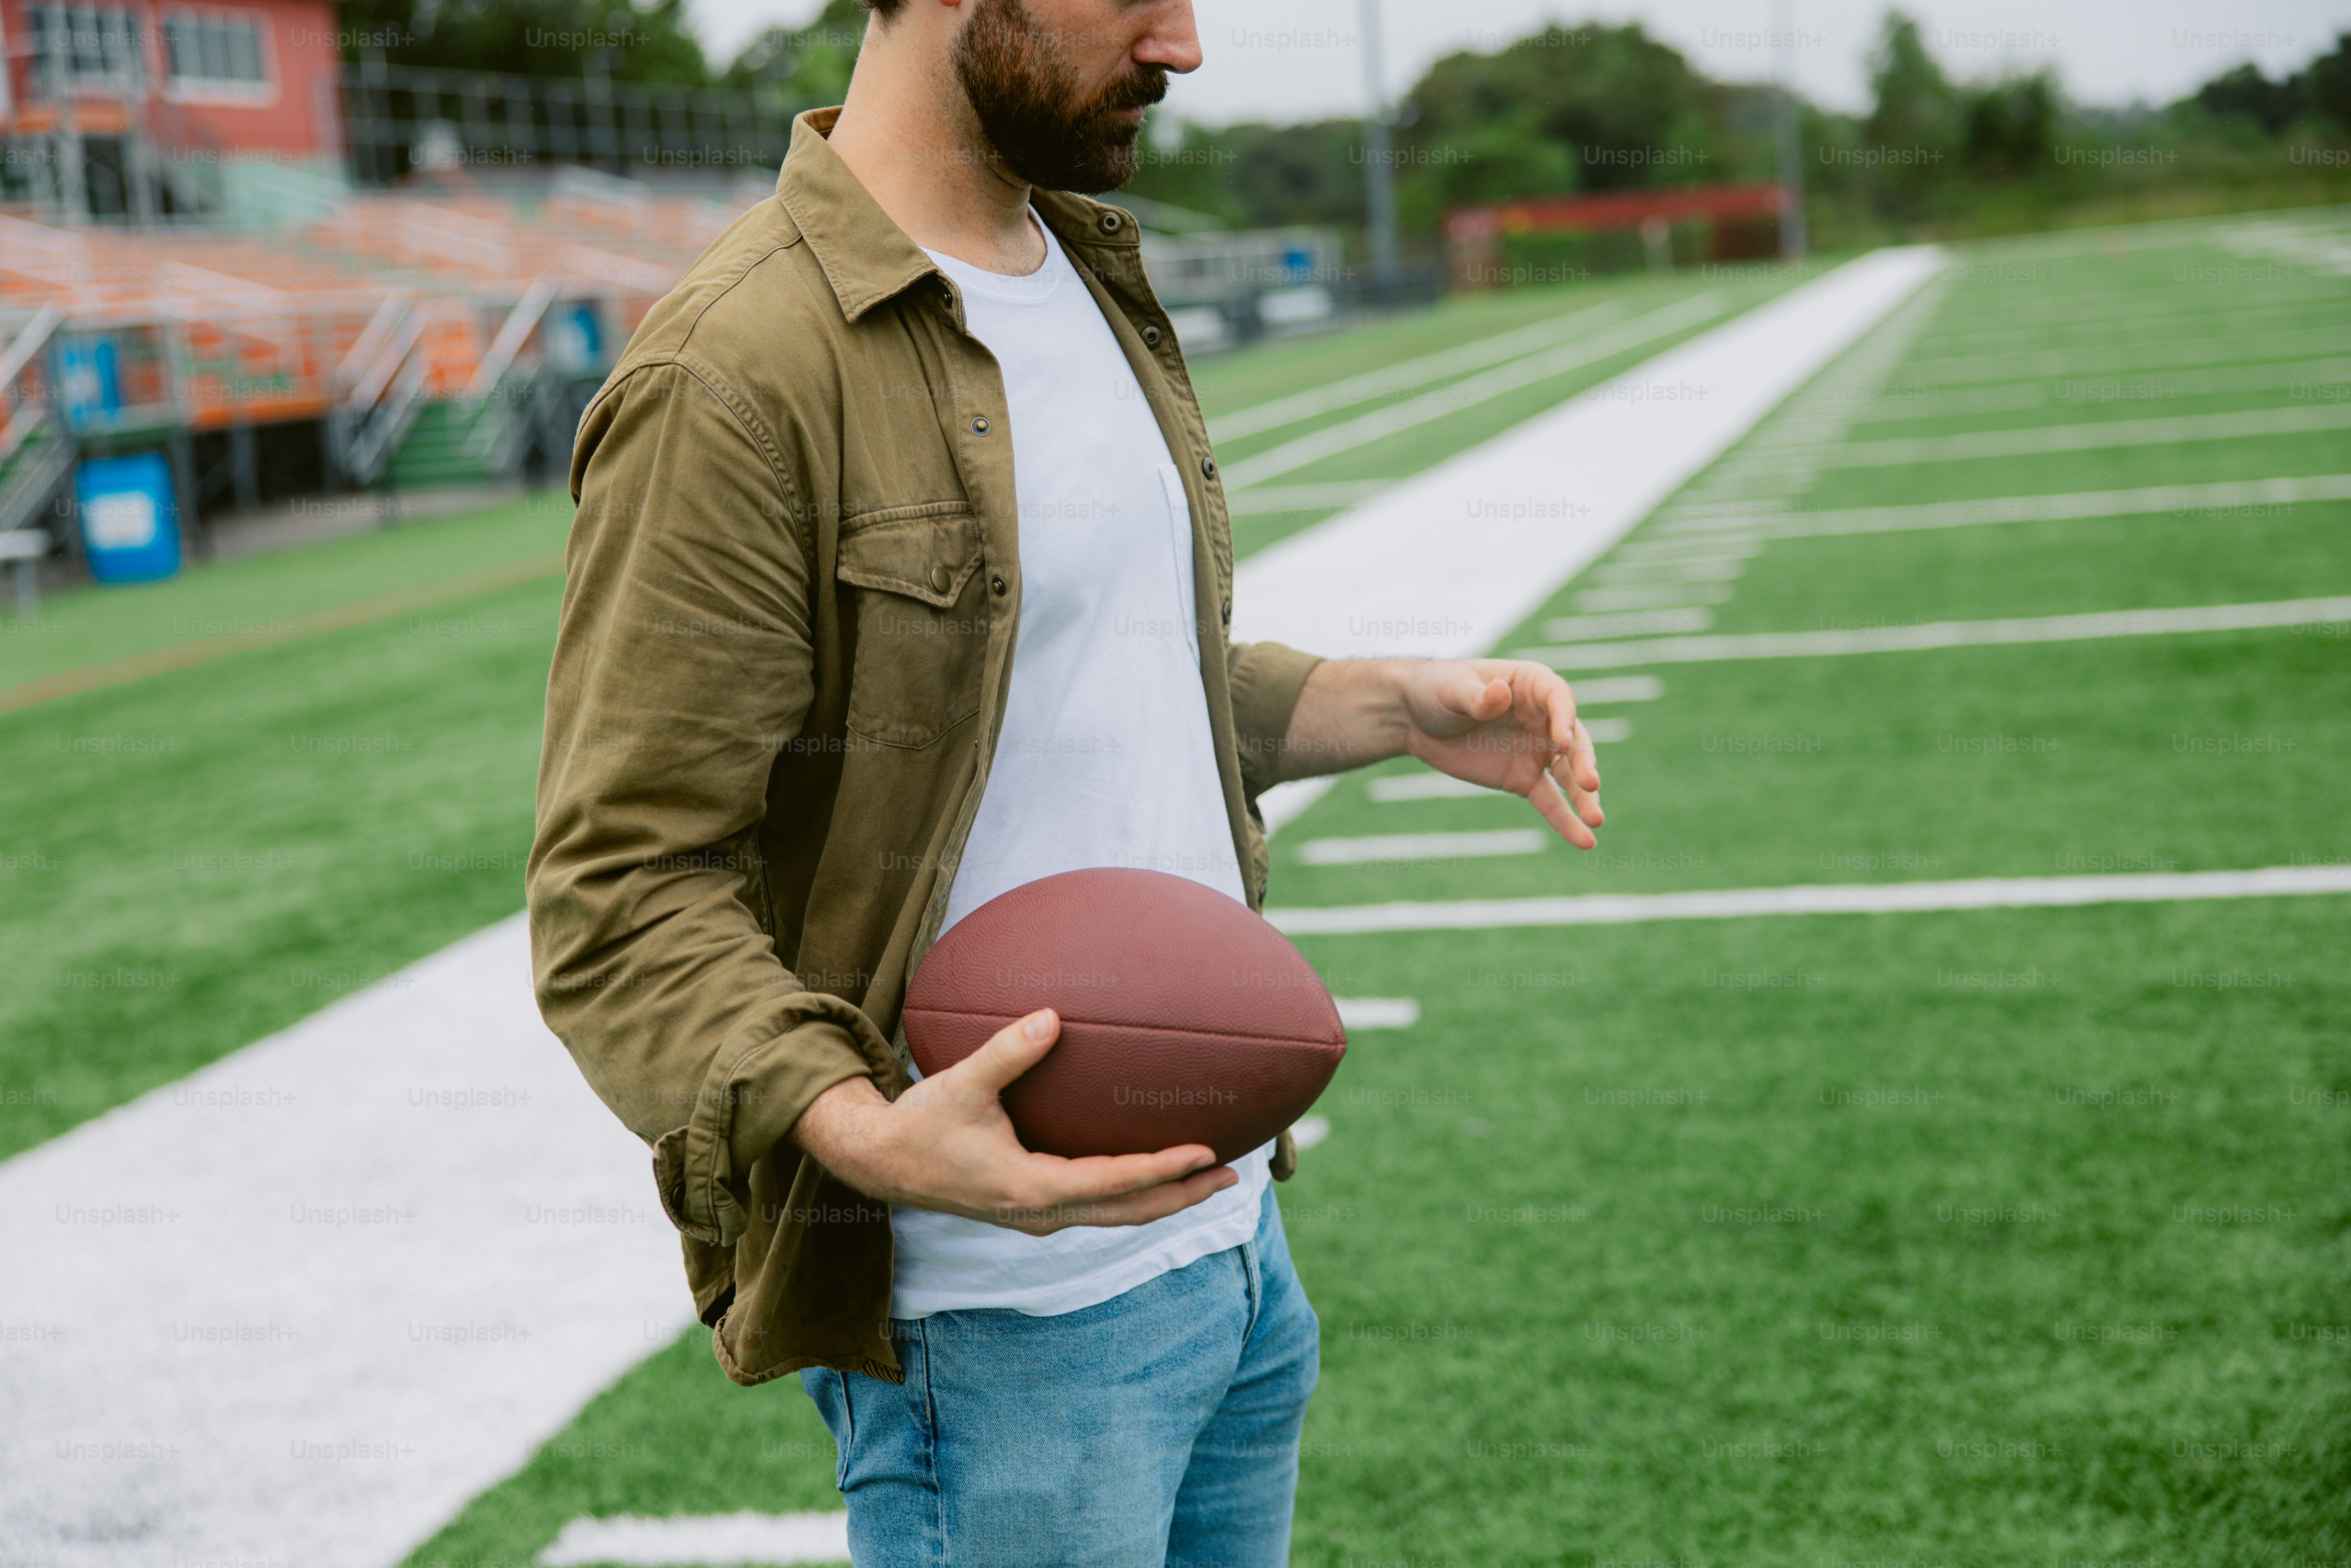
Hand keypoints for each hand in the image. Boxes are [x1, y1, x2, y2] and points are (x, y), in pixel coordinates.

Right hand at [790, 1008, 1237, 1234]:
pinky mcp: (1032, 1210)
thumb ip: (1008, 1050)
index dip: (1164, 1169)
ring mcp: (1037, 1217)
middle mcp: (1040, 1213)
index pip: (1114, 1182)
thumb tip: (1053, 1015)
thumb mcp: (962, 1084)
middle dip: (1183, 1195)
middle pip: (1130, 1212)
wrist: (881, 1163)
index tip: (1207, 1151)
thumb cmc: (921, 1122)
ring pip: (1116, 1216)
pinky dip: (1134, 1196)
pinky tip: (1153, 1174)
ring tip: (1211, 1179)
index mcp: (1030, 1188)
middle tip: (1233, 1176)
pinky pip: (1097, 1208)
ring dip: (1165, 1199)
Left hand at [1401, 659, 1604, 848]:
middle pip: (1574, 741)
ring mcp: (1537, 751)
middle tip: (1591, 784)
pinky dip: (1566, 821)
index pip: (1559, 699)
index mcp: (1532, 684)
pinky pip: (1550, 802)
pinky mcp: (1523, 779)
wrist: (1416, 719)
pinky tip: (1585, 841)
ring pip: (1569, 775)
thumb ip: (1476, 696)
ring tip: (1596, 820)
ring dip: (1584, 797)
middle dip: (1584, 763)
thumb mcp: (1451, 688)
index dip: (1565, 720)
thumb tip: (1500, 693)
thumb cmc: (1437, 689)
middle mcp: (1544, 718)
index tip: (1563, 743)